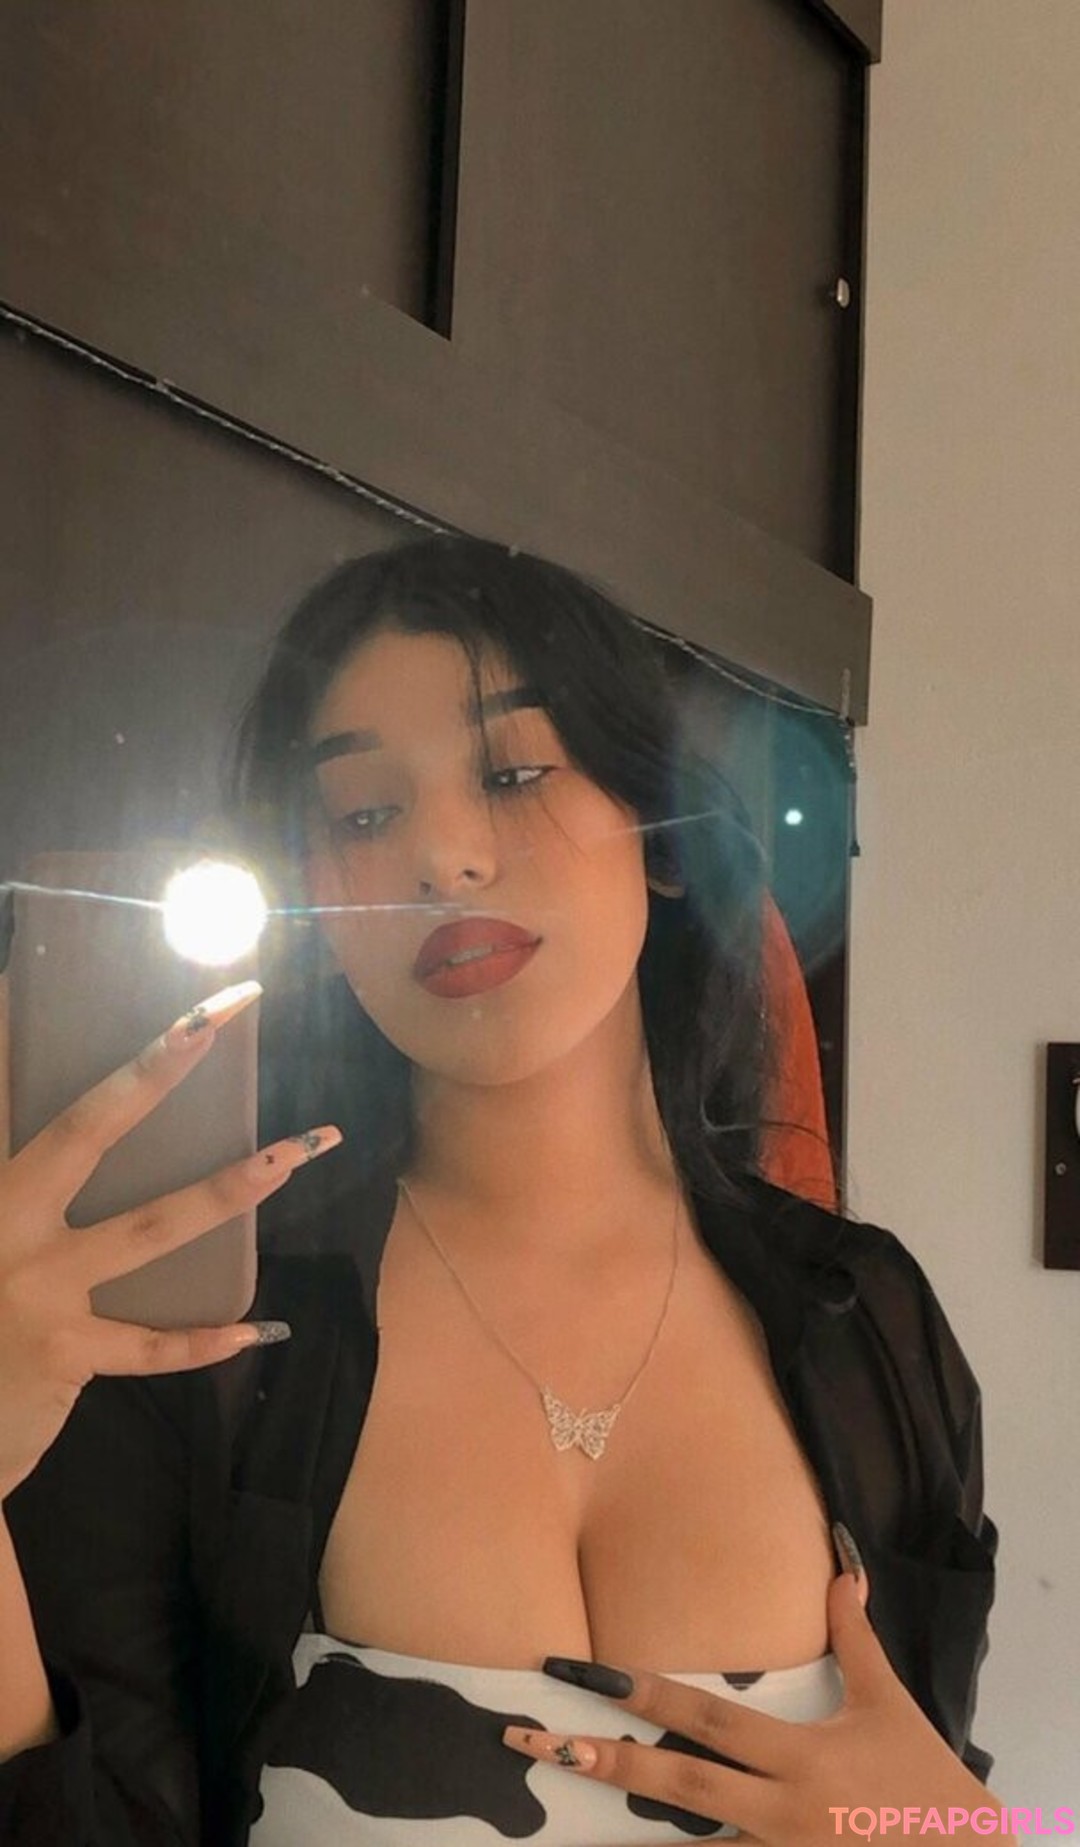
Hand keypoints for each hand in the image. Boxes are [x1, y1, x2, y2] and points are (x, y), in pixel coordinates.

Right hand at [0, 982, 339, 1500]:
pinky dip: (203, 1340)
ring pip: (148, 1227)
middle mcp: (4, 1221)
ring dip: (227, 1190)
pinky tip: (255, 1328)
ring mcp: (34, 1287)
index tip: (167, 1006)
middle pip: (87, 1129)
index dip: (110, 1057)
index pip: (52, 1106)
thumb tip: (88, 1146)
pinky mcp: (63, 1353)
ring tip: (292, 1156)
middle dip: (155, 1071)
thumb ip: (33, 1192)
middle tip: (215, 1020)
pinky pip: (150, 1344)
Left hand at [504, 1560, 1005, 1845]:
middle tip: (532, 1743)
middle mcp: (781, 1812)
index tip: (586, 1676)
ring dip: (624, 1833)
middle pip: (676, 1784)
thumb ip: (855, 1640)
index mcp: (800, 1758)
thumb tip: (842, 1567)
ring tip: (559, 1813)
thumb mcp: (889, 1705)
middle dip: (602, 1762)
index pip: (707, 1719)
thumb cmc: (926, 1781)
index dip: (644, 1694)